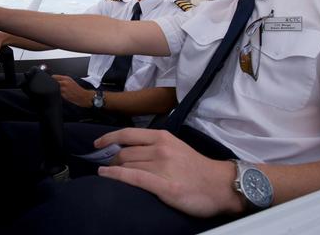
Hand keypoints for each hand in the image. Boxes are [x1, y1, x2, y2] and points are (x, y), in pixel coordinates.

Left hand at [52, 75, 91, 107]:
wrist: (83, 96)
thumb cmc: (77, 89)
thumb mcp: (71, 81)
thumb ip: (63, 80)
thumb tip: (54, 80)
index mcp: (66, 78)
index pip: (54, 77)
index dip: (51, 79)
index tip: (50, 81)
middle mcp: (65, 82)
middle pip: (53, 82)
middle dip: (51, 85)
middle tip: (52, 87)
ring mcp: (64, 89)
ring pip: (54, 89)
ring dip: (54, 90)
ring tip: (57, 92)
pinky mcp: (64, 95)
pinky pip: (57, 94)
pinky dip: (57, 95)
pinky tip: (60, 95)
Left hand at [94, 128, 241, 217]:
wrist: (221, 186)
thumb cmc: (197, 169)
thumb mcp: (176, 147)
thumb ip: (155, 146)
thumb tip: (132, 149)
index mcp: (163, 137)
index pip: (128, 134)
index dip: (109, 138)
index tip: (97, 144)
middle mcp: (160, 149)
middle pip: (124, 152)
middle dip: (112, 160)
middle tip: (109, 167)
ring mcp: (162, 167)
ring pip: (126, 165)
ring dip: (113, 170)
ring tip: (109, 175)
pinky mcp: (164, 186)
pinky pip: (132, 178)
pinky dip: (115, 176)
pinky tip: (105, 176)